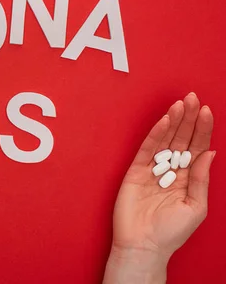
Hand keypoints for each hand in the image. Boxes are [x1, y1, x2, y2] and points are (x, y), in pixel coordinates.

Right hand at [104, 93, 215, 283]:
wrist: (144, 246)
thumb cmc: (170, 233)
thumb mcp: (196, 207)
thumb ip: (201, 179)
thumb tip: (210, 153)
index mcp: (187, 178)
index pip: (196, 148)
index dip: (202, 130)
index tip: (207, 110)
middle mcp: (170, 170)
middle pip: (181, 139)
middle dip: (189, 119)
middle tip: (194, 98)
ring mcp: (152, 169)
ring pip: (165, 140)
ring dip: (174, 121)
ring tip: (182, 103)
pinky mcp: (135, 171)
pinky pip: (147, 148)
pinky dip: (156, 134)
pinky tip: (165, 121)